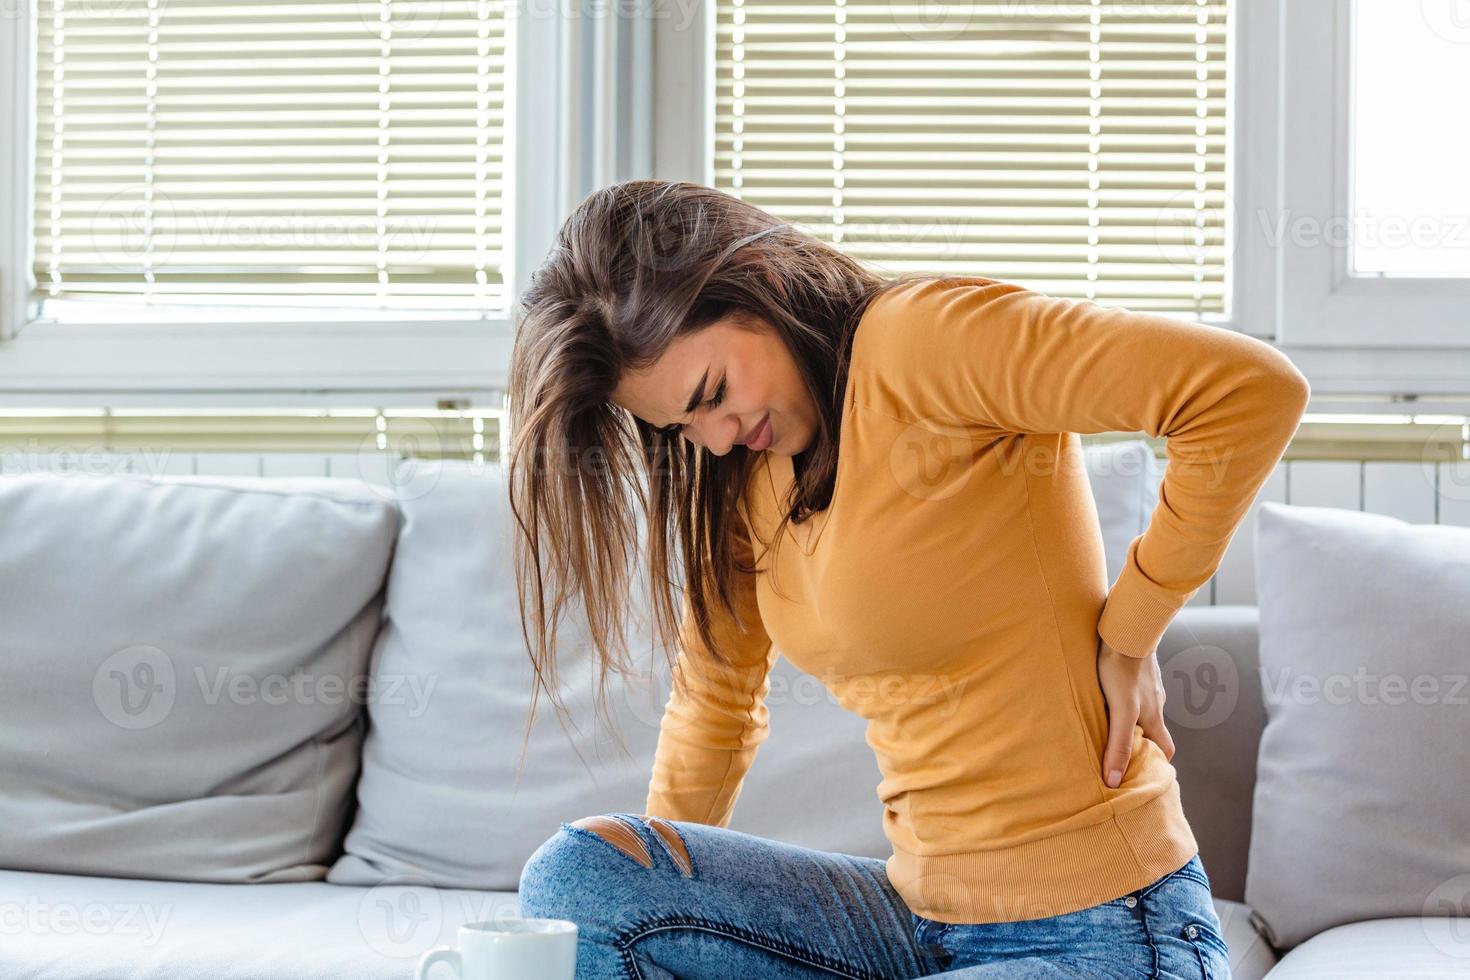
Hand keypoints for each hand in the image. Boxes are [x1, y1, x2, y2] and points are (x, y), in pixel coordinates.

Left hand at [1096, 636, 1174, 788]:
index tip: (1141, 774)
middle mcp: (1154, 701)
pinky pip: (1131, 687)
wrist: (1126, 626)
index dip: (1158, 763)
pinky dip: (1121, 695)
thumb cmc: (1122, 668)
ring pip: (1140, 708)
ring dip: (1126, 717)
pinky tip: (1102, 692)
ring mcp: (1147, 683)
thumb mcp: (1121, 711)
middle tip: (1115, 750)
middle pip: (1150, 729)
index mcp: (1154, 716)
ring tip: (1102, 722)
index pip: (1165, 749)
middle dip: (1137, 741)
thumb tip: (1114, 780)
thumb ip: (1119, 744)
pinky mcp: (1135, 667)